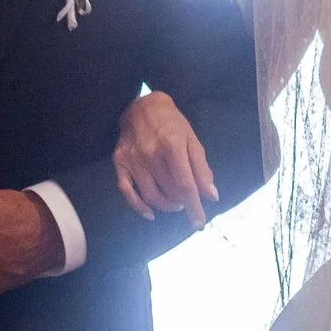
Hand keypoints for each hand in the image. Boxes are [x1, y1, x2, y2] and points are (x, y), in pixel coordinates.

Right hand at [115, 91, 217, 226]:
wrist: (142, 106)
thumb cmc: (172, 124)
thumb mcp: (192, 140)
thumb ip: (201, 169)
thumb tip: (211, 196)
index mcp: (172, 146)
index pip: (185, 185)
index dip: (194, 207)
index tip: (200, 225)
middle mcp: (150, 154)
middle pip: (169, 192)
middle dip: (182, 202)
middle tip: (186, 198)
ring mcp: (132, 159)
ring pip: (150, 196)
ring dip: (165, 206)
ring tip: (174, 202)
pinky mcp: (119, 162)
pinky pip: (126, 192)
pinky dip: (139, 207)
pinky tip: (150, 213)